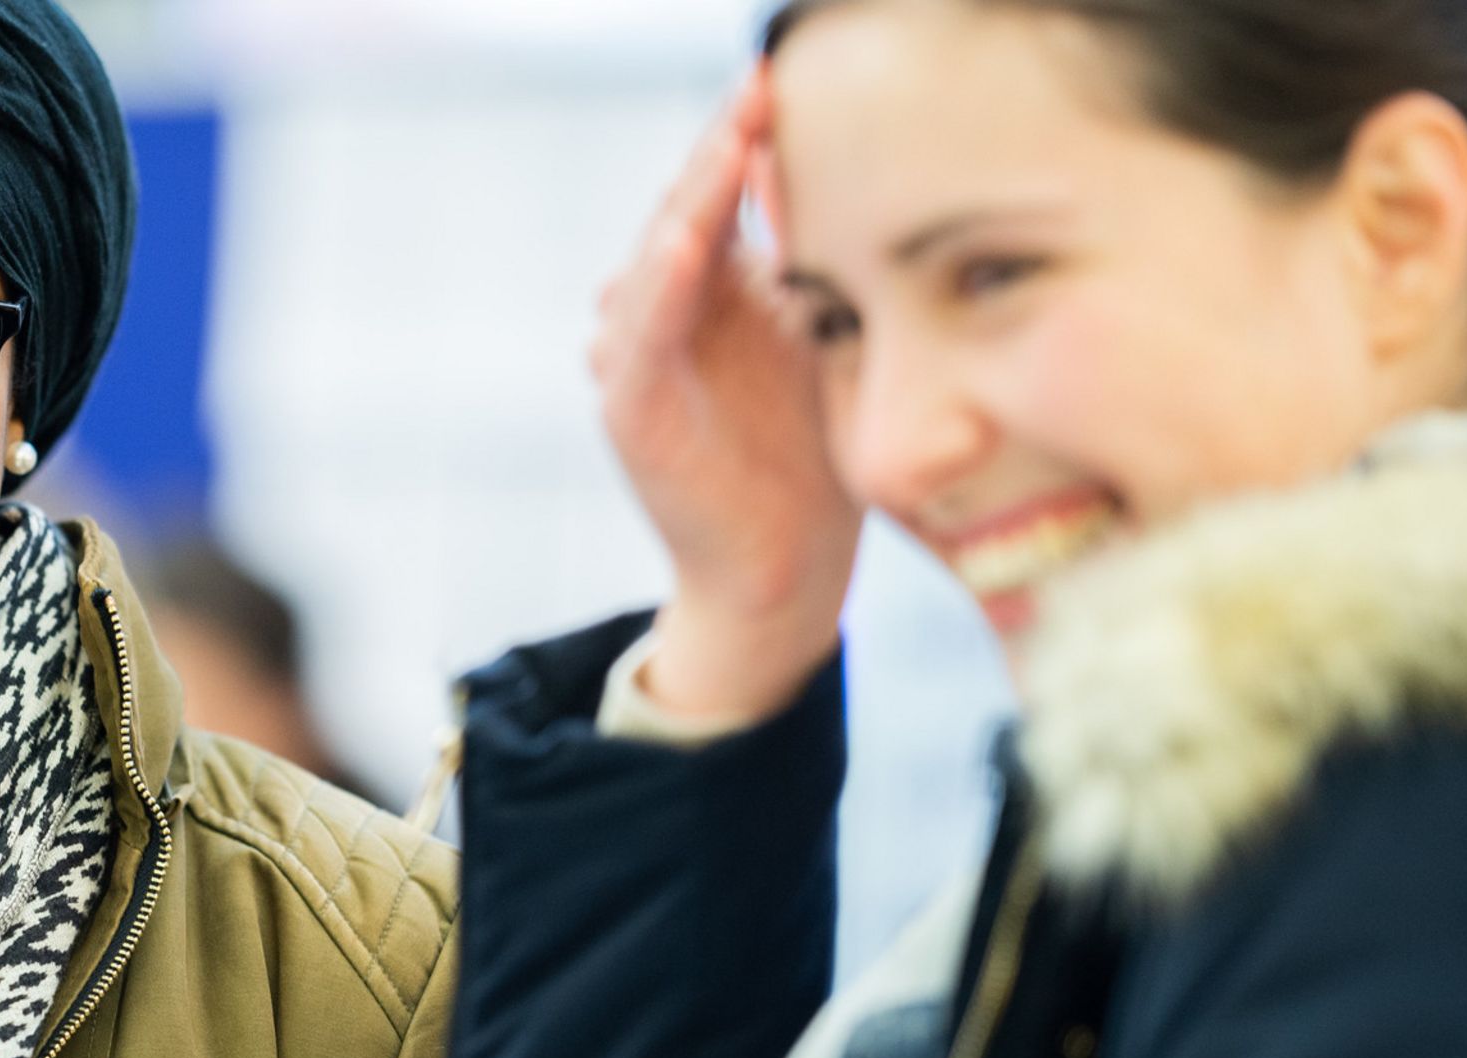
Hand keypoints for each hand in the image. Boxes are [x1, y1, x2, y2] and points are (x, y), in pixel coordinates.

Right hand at [592, 69, 862, 727]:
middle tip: (754, 91)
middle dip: (717, 152)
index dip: (739, 140)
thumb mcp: (823, 345)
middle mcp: (663, 316)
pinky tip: (686, 246)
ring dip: (691, 205)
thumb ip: (812, 272)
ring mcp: (639, 361)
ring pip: (655, 264)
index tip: (774, 79)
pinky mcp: (630, 412)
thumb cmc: (807, 459)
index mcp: (709, 294)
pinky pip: (638, 339)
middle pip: (682, 213)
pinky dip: (657, 291)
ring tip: (726, 149)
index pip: (717, 198)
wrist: (786, 568)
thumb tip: (835, 190)